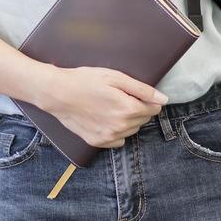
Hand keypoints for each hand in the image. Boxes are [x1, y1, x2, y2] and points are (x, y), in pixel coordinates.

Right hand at [40, 66, 167, 148]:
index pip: (154, 109)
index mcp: (128, 109)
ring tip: (112, 105)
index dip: (148, 98)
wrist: (57, 93)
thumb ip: (142, 90)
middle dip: (138, 107)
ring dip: (128, 119)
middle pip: (144, 119)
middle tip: (122, 95)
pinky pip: (118, 140)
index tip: (136, 92)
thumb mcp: (116, 78)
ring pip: (132, 130)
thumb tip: (163, 99)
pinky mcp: (98, 142)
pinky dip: (117, 130)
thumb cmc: (85, 81)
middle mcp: (120, 127)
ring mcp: (108, 137)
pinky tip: (105, 117)